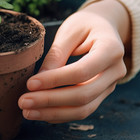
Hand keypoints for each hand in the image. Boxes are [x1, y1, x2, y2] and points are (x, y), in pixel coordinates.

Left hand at [18, 0, 129, 122]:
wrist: (104, 26)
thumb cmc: (84, 25)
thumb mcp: (70, 30)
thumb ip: (56, 54)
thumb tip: (38, 81)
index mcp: (111, 48)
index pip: (82, 71)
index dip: (55, 80)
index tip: (30, 83)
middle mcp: (116, 71)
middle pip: (83, 95)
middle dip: (50, 101)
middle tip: (23, 102)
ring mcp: (111, 85)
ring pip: (84, 108)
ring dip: (53, 113)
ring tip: (28, 112)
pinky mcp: (102, 94)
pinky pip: (82, 110)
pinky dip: (60, 114)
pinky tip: (40, 112)